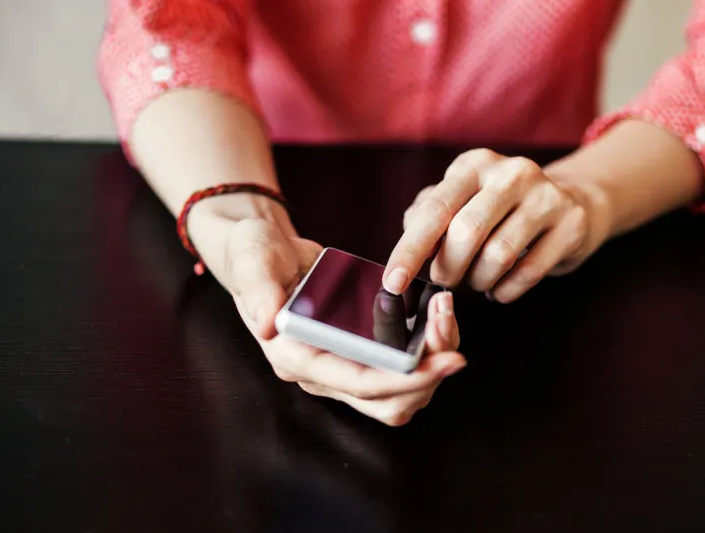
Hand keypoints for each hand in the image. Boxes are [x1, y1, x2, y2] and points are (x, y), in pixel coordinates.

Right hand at [208, 217, 464, 426]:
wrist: (268, 253)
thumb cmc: (256, 255)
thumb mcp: (252, 258)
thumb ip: (257, 289)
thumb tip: (268, 323)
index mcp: (295, 356)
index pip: (357, 383)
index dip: (404, 378)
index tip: (445, 362)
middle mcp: (321, 372)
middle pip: (386, 402)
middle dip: (428, 378)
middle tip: (453, 338)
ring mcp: (342, 365)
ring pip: (399, 395)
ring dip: (431, 367)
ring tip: (446, 319)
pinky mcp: (360, 353)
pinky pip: (400, 369)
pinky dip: (426, 350)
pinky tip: (437, 315)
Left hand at [384, 148, 605, 302]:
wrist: (572, 201)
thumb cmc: (500, 208)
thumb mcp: (461, 201)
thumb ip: (427, 216)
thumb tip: (407, 239)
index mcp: (474, 165)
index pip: (435, 209)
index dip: (410, 249)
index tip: (393, 283)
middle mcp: (511, 173)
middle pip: (467, 232)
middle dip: (448, 269)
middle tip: (446, 282)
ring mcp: (546, 196)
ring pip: (498, 255)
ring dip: (479, 281)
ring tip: (477, 282)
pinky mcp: (572, 223)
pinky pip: (528, 272)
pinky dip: (505, 291)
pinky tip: (500, 289)